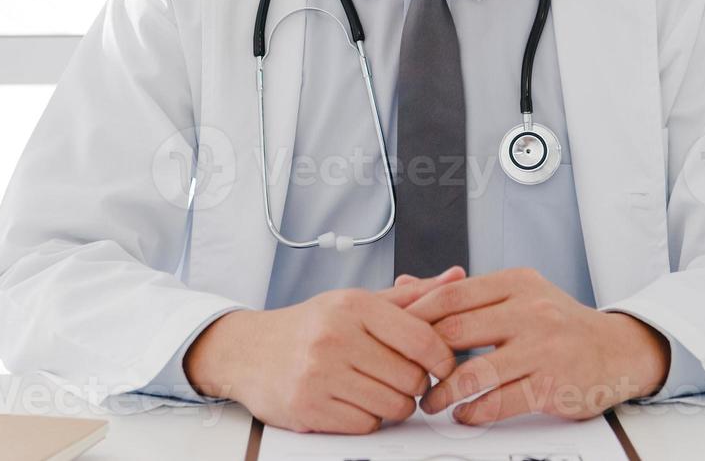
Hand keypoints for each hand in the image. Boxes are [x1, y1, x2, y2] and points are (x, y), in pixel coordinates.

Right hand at [183, 267, 466, 432]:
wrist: (248, 350)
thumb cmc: (310, 326)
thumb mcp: (357, 301)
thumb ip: (410, 296)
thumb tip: (456, 279)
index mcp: (353, 306)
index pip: (422, 338)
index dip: (443, 359)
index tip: (443, 365)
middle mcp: (335, 336)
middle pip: (411, 377)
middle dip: (416, 383)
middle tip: (403, 377)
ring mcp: (319, 373)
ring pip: (392, 405)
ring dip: (394, 404)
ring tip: (379, 388)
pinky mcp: (308, 407)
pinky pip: (365, 425)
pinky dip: (368, 419)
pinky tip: (355, 401)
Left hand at [400, 267, 669, 424]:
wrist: (618, 350)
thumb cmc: (561, 323)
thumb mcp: (517, 294)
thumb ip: (465, 293)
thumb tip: (406, 286)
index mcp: (517, 283)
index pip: (452, 295)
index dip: (416, 316)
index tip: (396, 335)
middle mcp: (531, 311)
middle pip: (456, 331)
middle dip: (423, 357)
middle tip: (408, 372)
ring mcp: (543, 349)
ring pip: (474, 373)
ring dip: (443, 393)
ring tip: (431, 401)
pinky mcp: (552, 385)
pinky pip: (498, 403)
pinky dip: (472, 412)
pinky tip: (464, 414)